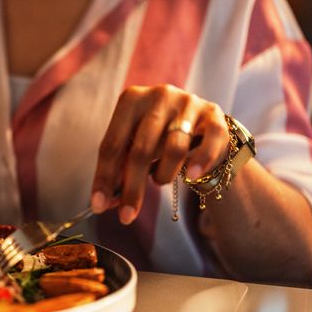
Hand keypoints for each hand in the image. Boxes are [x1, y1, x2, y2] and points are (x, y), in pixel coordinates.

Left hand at [91, 85, 229, 223]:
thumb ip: (119, 171)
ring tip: (160, 180)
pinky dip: (200, 162)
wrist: (199, 124)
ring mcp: (188, 103)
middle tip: (126, 216)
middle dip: (132, 188)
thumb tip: (102, 203)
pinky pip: (210, 142)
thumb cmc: (157, 138)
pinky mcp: (214, 114)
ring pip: (175, 148)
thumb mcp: (134, 148)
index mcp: (130, 100)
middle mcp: (158, 95)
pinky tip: (191, 176)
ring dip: (164, 174)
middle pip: (141, 149)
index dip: (103, 177)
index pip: (112, 144)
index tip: (97, 206)